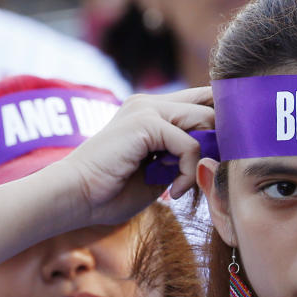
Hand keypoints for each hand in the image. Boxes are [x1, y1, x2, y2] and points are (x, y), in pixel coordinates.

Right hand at [51, 87, 214, 224]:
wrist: (73, 197)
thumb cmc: (111, 192)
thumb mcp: (159, 172)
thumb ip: (183, 158)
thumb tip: (219, 155)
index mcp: (152, 111)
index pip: (202, 99)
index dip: (222, 123)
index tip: (223, 158)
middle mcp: (150, 103)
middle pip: (211, 105)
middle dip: (220, 143)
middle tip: (208, 175)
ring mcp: (147, 108)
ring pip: (205, 121)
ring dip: (203, 160)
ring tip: (183, 186)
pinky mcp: (145, 122)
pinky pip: (190, 144)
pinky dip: (188, 172)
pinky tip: (174, 191)